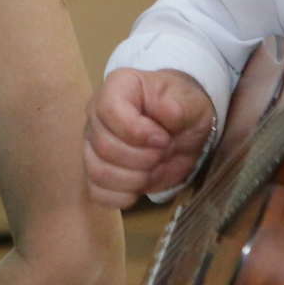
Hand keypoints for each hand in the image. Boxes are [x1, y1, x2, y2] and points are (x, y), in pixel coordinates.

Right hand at [85, 68, 216, 209]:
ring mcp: (92, 144)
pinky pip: (96, 192)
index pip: (109, 110)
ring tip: (155, 170)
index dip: (136, 131)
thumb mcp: (191, 102)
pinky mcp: (97, 170)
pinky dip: (121, 196)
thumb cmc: (182, 108)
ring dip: (133, 180)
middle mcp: (96, 114)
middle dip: (141, 159)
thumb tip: (166, 111)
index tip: (163, 139)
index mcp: (117, 88)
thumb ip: (179, 106)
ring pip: (97, 171)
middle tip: (164, 153)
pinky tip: (140, 188)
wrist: (181, 129)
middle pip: (104, 146)